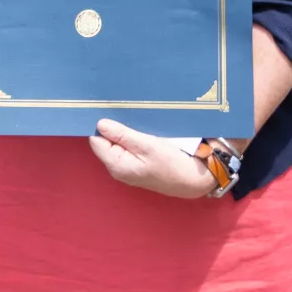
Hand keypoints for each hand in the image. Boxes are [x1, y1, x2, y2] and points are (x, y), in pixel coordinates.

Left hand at [88, 119, 216, 199]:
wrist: (194, 180)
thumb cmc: (173, 163)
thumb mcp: (148, 145)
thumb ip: (122, 135)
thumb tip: (100, 124)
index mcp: (116, 165)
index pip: (97, 140)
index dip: (102, 126)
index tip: (111, 111)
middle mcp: (118, 169)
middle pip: (106, 142)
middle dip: (114, 128)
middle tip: (127, 113)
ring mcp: (128, 168)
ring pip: (117, 144)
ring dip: (125, 132)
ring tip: (136, 120)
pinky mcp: (137, 166)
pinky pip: (128, 148)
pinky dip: (132, 139)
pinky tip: (143, 131)